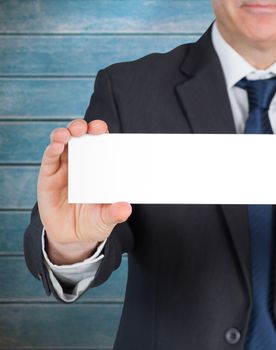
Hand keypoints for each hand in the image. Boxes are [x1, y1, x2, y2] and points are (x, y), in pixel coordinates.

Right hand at [37, 119, 131, 264]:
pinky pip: (49, 158)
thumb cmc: (94, 222)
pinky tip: (56, 145)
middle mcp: (82, 163)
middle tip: (89, 128)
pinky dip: (52, 149)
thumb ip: (114, 213)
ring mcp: (64, 168)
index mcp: (100, 168)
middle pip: (81, 137)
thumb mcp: (106, 219)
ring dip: (66, 134)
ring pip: (63, 142)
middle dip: (84, 128)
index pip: (101, 144)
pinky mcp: (48, 176)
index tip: (103, 129)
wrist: (72, 238)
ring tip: (69, 134)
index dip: (102, 133)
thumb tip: (125, 208)